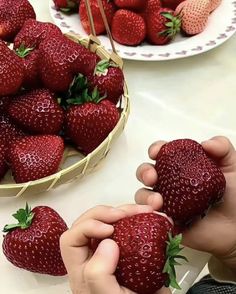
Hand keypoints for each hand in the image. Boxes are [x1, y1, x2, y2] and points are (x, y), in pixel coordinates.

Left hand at [60, 204, 170, 293]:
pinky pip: (131, 225)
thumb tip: (107, 241)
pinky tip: (154, 215)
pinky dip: (141, 217)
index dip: (87, 227)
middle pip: (90, 222)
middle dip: (108, 212)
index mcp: (82, 270)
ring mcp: (114, 249)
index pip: (70, 240)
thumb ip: (98, 275)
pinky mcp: (131, 246)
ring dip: (127, 211)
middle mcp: (95, 256)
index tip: (110, 229)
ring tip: (147, 211)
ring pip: (111, 220)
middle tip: (128, 213)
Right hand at [135, 136, 235, 271]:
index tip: (157, 152)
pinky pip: (149, 217)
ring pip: (143, 194)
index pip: (162, 154)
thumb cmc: (235, 196)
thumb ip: (222, 148)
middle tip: (152, 177)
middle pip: (146, 172)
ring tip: (158, 202)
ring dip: (144, 196)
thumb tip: (205, 143)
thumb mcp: (232, 166)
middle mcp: (169, 183)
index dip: (156, 149)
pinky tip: (160, 215)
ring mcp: (166, 202)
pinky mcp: (165, 220)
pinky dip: (148, 214)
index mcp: (181, 167)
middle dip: (144, 171)